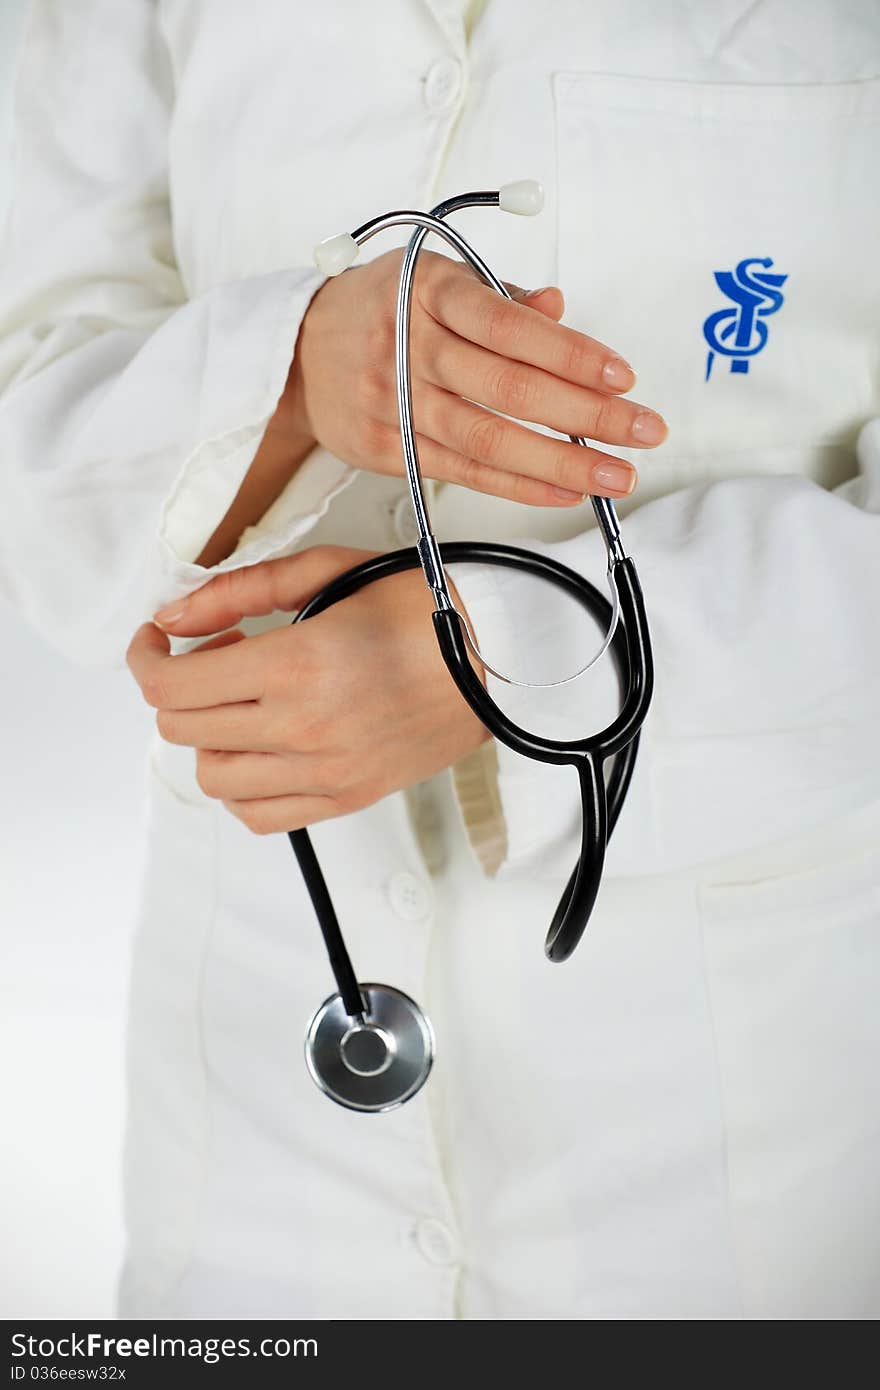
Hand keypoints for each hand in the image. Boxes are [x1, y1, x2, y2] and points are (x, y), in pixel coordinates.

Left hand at [127, 548, 489, 833]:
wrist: (500, 657)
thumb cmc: (424, 606)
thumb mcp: (330, 570)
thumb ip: (241, 590)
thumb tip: (174, 616)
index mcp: (299, 664)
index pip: (172, 685)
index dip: (146, 657)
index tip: (156, 639)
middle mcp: (306, 727)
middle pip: (182, 729)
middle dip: (175, 687)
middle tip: (214, 655)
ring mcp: (326, 772)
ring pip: (213, 778)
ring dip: (209, 736)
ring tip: (243, 701)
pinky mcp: (346, 797)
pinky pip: (258, 817)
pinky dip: (242, 786)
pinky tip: (262, 745)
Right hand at [278, 248, 667, 507]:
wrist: (297, 356)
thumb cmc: (379, 309)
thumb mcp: (433, 278)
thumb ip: (498, 297)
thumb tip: (559, 309)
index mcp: (427, 291)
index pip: (509, 326)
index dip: (570, 354)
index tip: (622, 377)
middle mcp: (409, 347)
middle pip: (508, 389)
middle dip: (586, 415)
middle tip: (644, 431)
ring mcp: (394, 404)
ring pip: (488, 440)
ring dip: (562, 464)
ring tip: (617, 475)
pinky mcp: (387, 450)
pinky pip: (464, 472)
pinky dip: (519, 484)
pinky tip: (564, 491)